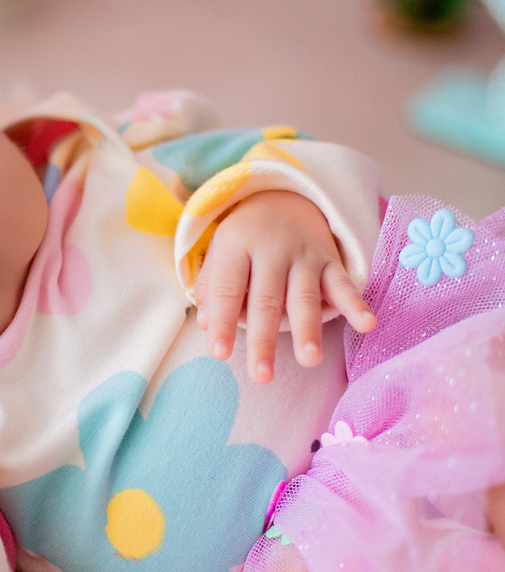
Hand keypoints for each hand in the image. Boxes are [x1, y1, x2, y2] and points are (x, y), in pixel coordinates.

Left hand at [194, 191, 375, 382]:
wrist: (285, 196)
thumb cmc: (245, 237)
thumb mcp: (220, 251)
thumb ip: (213, 286)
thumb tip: (206, 325)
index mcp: (237, 246)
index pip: (227, 289)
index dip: (223, 321)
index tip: (219, 354)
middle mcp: (271, 250)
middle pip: (266, 300)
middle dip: (264, 340)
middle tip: (262, 375)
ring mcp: (303, 255)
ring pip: (304, 297)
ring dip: (308, 330)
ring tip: (309, 360)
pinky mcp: (330, 260)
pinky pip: (343, 284)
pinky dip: (355, 304)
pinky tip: (366, 325)